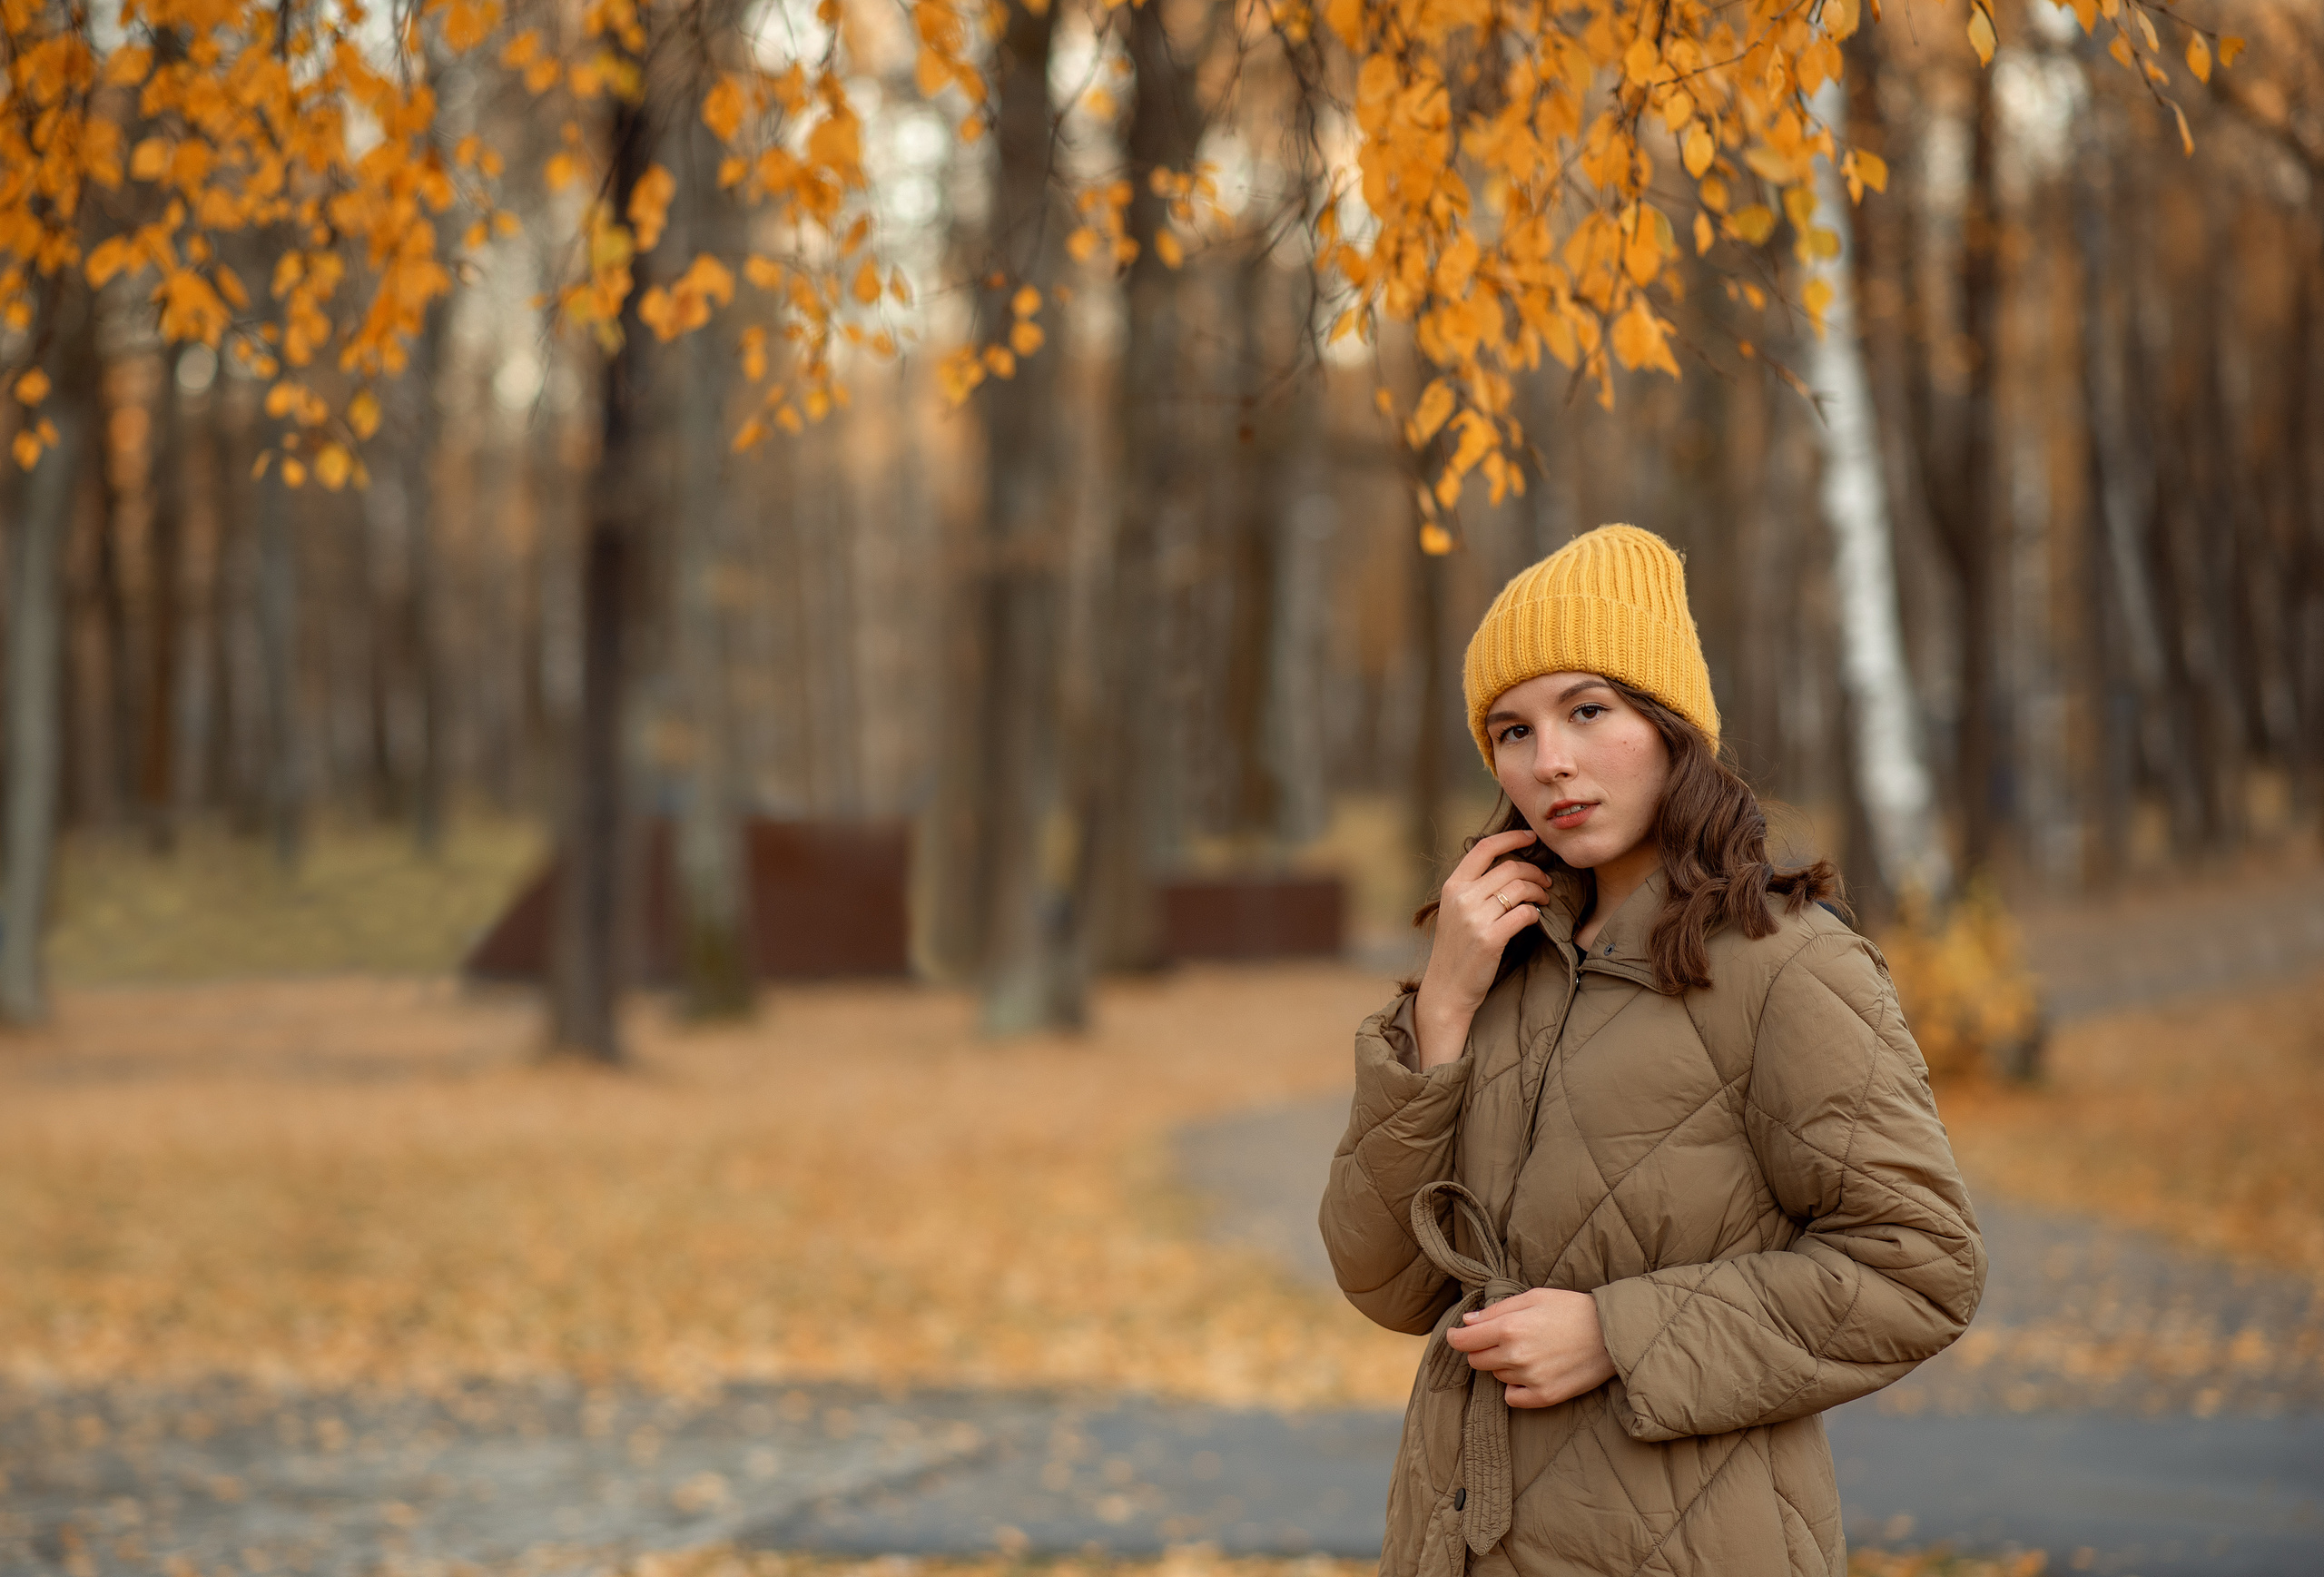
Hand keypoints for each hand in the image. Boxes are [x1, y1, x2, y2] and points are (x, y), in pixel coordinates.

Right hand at [1413, 829, 1547, 1068]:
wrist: (1447, 988)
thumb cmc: (1457, 949)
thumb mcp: (1455, 911)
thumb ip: (1475, 888)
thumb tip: (1510, 865)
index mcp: (1452, 886)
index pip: (1484, 848)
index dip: (1511, 838)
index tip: (1531, 837)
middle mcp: (1461, 898)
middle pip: (1510, 868)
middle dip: (1535, 871)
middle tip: (1546, 881)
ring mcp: (1474, 918)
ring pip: (1520, 889)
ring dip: (1539, 892)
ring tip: (1545, 899)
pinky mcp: (1490, 939)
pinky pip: (1524, 914)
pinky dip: (1535, 913)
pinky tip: (1535, 918)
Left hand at [1444, 1287, 1616, 1408]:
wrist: (1611, 1334)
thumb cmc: (1572, 1309)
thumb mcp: (1534, 1297)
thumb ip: (1497, 1310)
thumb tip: (1467, 1321)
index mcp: (1510, 1328)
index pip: (1464, 1340)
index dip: (1455, 1337)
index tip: (1455, 1335)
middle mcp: (1516, 1356)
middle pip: (1476, 1361)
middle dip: (1481, 1349)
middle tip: (1502, 1339)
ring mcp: (1530, 1379)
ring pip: (1496, 1376)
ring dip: (1503, 1365)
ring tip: (1529, 1351)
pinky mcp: (1545, 1397)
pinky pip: (1512, 1398)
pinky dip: (1516, 1388)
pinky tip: (1531, 1373)